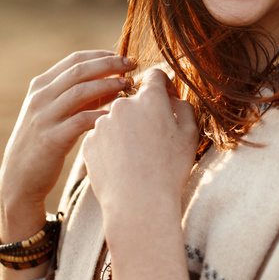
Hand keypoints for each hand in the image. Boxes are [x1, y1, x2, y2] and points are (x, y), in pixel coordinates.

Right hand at [0, 51, 134, 238]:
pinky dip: (102, 114)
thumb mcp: (59, 113)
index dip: (103, 56)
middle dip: (109, 64)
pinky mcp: (51, 139)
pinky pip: (81, 120)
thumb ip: (82, 96)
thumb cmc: (47, 142)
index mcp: (41, 86)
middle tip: (133, 64)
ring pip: (80, 91)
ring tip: (129, 84)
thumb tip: (118, 80)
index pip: (75, 60)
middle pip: (79, 70)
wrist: (19, 178)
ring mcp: (44, 117)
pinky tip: (118, 114)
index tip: (125, 57)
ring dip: (108, 85)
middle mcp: (40, 97)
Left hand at [82, 68, 198, 227]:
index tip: (168, 98)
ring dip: (127, 130)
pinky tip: (124, 165)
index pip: (155, 76)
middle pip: (134, 99)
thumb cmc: (169, 169)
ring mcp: (101, 124)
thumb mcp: (189, 136)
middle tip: (156, 136)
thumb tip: (173, 99)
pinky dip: (113, 146)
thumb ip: (184, 108)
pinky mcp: (88, 143)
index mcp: (149, 99)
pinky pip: (103, 138)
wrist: (138, 203)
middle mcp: (121, 105)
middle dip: (144, 112)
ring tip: (139, 156)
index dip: (164, 85)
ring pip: (117, 119)